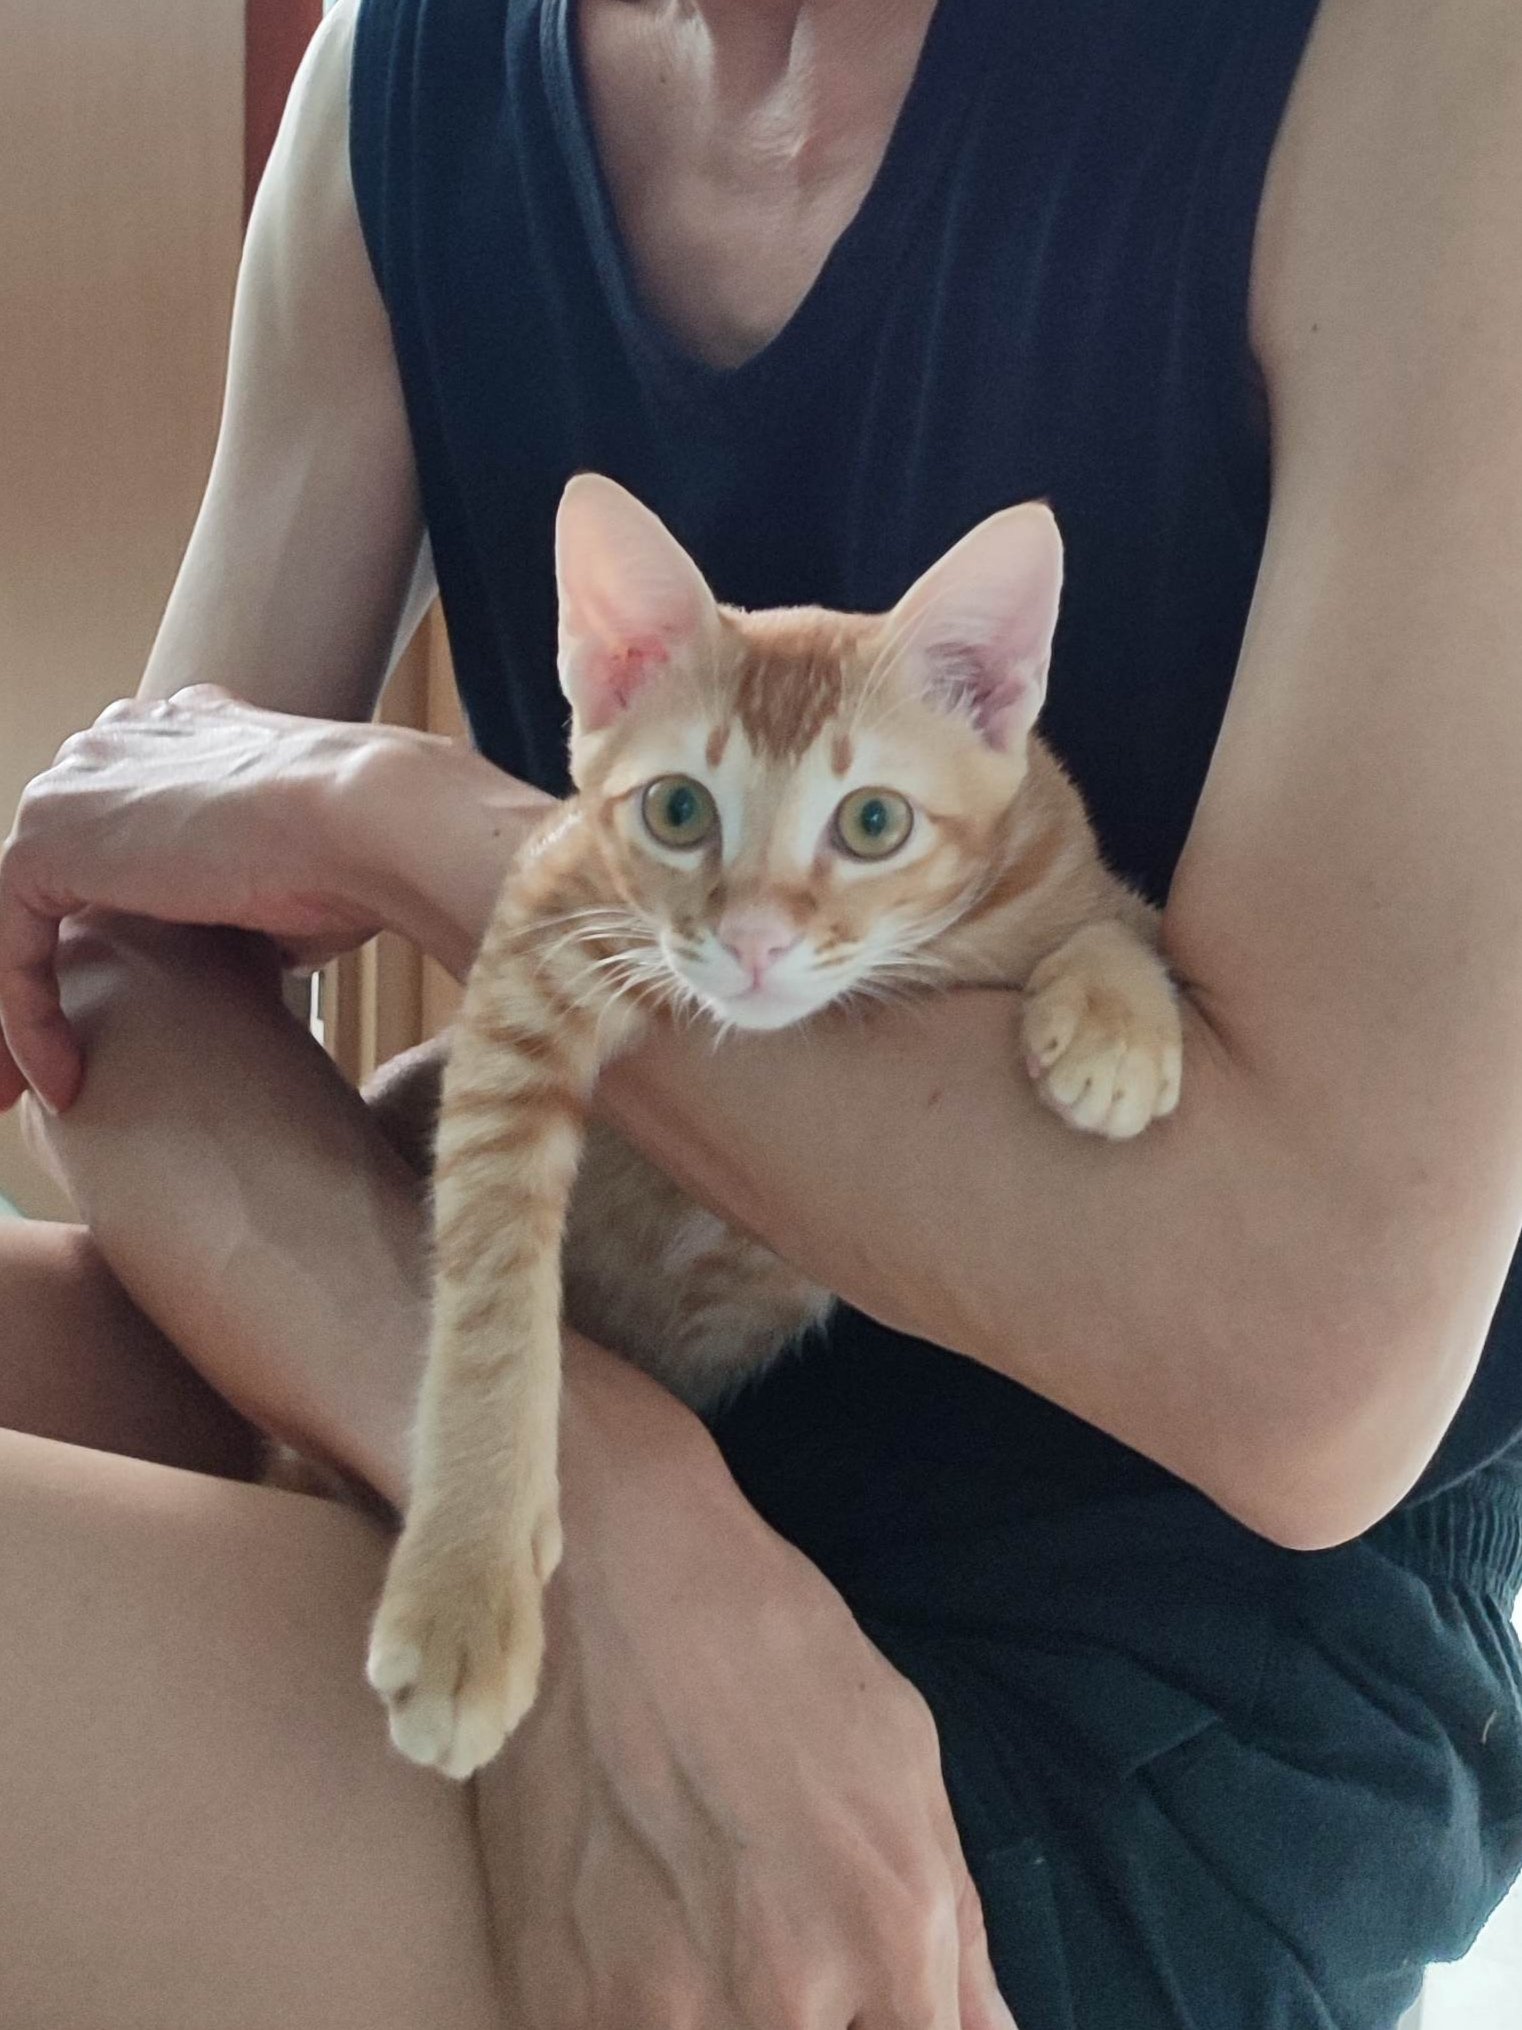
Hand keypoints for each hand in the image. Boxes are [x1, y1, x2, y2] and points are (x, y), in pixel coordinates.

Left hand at [0, 686, 423, 1112]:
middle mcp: (113, 747)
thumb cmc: (362, 859)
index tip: (122, 1000)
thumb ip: (246, 906)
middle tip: (60, 1058)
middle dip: (40, 969)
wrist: (367, 820)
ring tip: (37, 1090)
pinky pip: (7, 946)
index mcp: (174, 736)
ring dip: (19, 1011)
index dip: (110, 918)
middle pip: (51, 872)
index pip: (114, 833)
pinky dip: (26, 1022)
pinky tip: (63, 1083)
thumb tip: (256, 952)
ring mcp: (73, 787)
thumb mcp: (293, 886)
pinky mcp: (44, 841)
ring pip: (15, 915)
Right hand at [473, 1343, 1016, 2029]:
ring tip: (702, 1924)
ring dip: (723, 2015)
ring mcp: (657, 2009)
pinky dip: (640, 2012)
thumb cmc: (768, 1644)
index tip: (871, 2005)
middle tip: (777, 1939)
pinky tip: (641, 1938)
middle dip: (817, 2021)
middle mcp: (783, 1997)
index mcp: (890, 1933)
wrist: (613, 1567)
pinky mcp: (553, 1996)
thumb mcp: (903, 1760)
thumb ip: (956, 1928)